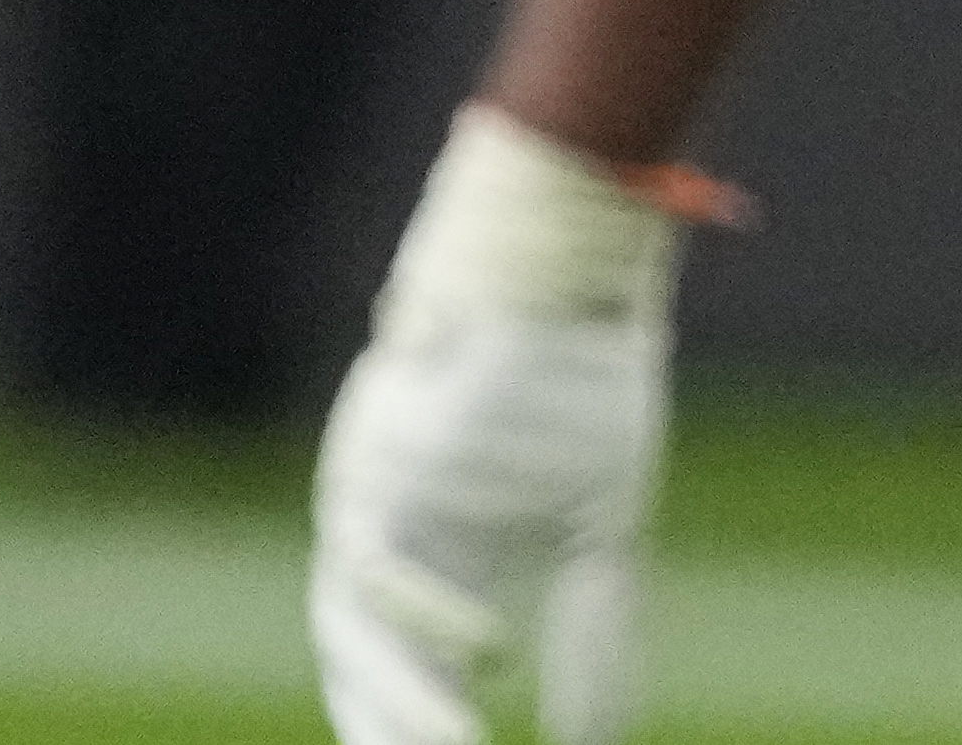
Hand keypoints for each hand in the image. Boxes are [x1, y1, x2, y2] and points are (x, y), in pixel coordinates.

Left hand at [313, 108, 687, 744]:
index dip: (424, 729)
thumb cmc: (579, 381)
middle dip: (395, 732)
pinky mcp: (383, 458)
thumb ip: (597, 635)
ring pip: (357, 630)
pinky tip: (492, 653)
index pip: (410, 677)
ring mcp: (374, 499)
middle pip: (365, 669)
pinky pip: (378, 557)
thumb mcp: (604, 530)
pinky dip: (428, 611)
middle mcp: (386, 541)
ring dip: (403, 704)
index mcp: (434, 563)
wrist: (567, 264)